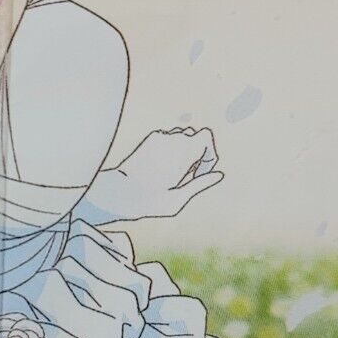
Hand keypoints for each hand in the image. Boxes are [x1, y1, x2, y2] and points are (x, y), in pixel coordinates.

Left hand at [86, 128, 223, 221]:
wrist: (118, 192)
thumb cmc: (149, 200)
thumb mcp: (179, 198)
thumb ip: (200, 184)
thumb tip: (219, 175)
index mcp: (183, 150)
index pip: (207, 137)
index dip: (209, 154)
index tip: (200, 173)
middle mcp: (172, 139)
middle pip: (195, 137)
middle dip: (198, 154)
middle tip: (187, 176)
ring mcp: (158, 137)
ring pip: (181, 136)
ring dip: (184, 151)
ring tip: (174, 173)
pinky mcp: (148, 140)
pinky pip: (168, 139)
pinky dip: (172, 150)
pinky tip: (162, 168)